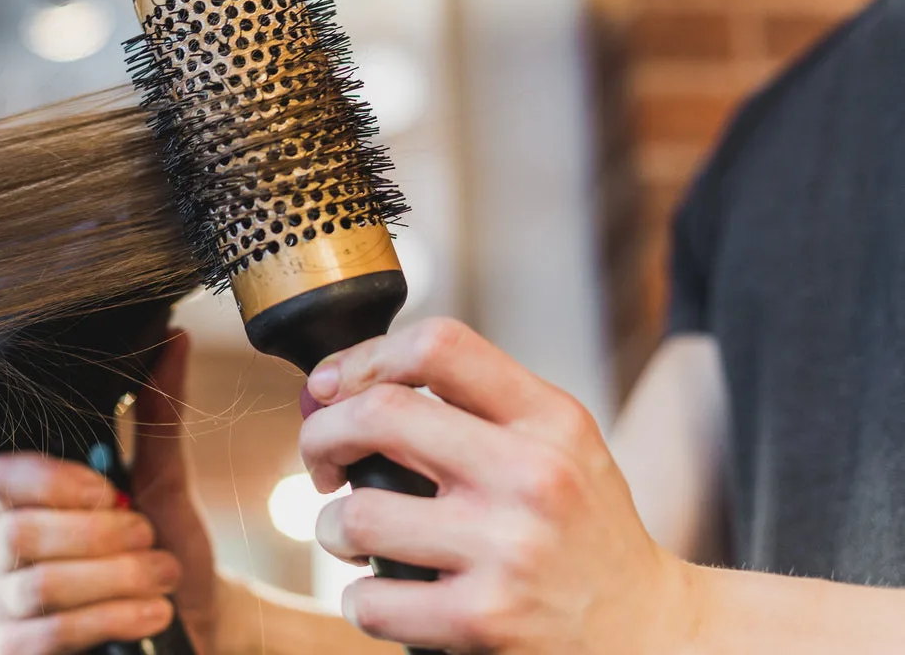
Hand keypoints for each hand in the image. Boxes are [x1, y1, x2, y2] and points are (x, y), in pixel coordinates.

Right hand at [0, 330, 217, 654]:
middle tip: (152, 537)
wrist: (195, 615)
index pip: (3, 476)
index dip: (54, 482)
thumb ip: (158, 413)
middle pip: (20, 535)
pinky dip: (111, 620)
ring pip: (40, 588)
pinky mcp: (19, 651)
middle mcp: (0, 549)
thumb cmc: (166, 543)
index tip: (113, 490)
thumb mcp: (166, 479)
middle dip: (100, 538)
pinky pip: (45, 639)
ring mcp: (4, 606)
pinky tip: (153, 613)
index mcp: (24, 498)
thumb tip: (173, 339)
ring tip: (165, 574)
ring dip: (118, 581)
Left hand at [300, 317, 699, 653]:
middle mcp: (532, 475)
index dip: (362, 358)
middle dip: (322, 435)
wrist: (652, 635)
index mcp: (548, 418)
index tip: (332, 386)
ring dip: (331, 525)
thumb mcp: (561, 443)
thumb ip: (472, 406)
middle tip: (320, 460)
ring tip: (350, 533)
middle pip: (379, 414)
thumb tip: (334, 389)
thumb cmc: (585, 531)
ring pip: (359, 513)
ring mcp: (509, 550)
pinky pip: (372, 599)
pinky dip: (359, 597)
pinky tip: (383, 591)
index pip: (437, 346)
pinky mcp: (486, 621)